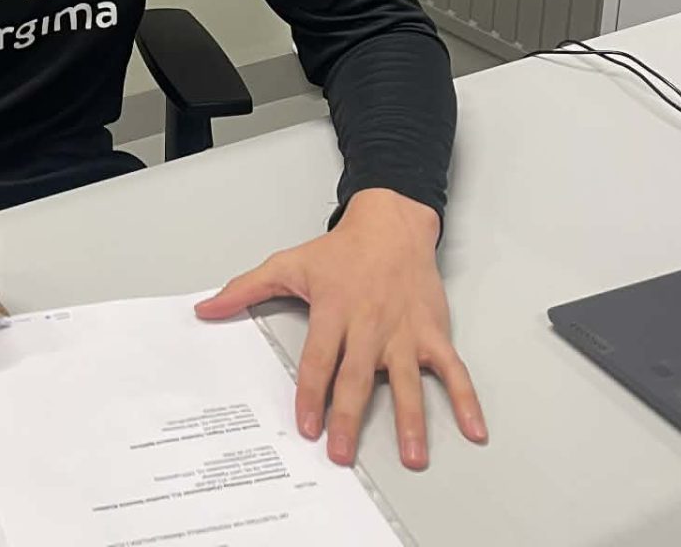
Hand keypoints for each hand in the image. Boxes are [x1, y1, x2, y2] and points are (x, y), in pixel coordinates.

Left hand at [194, 188, 486, 469]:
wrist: (390, 225)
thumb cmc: (339, 251)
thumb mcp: (288, 264)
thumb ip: (245, 289)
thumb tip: (206, 308)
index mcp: (333, 310)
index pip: (319, 359)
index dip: (311, 393)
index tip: (306, 425)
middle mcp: (369, 324)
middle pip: (358, 377)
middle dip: (350, 417)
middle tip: (343, 454)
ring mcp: (403, 331)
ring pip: (408, 381)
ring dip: (411, 420)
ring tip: (411, 456)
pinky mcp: (431, 332)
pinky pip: (454, 369)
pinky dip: (466, 399)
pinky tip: (473, 429)